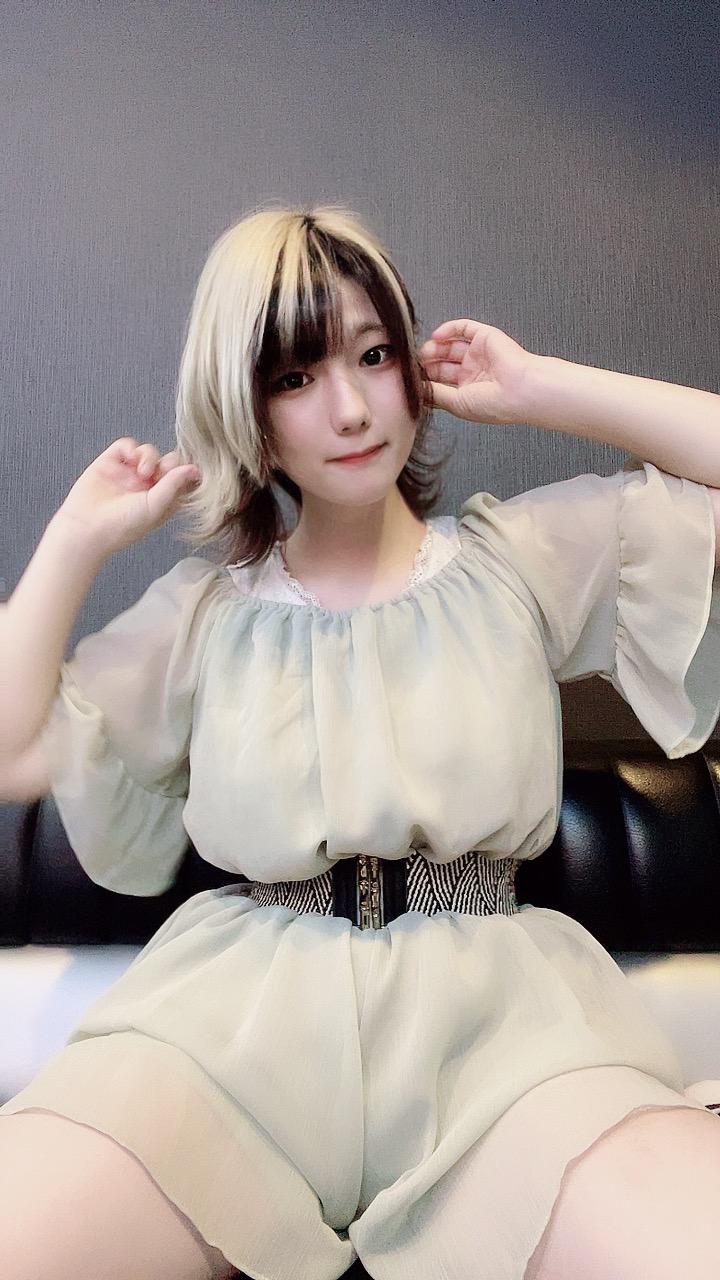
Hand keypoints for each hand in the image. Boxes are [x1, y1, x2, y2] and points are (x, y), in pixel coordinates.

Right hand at [55, 437, 201, 555]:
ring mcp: (129, 473)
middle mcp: (147, 485)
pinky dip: (132, 448)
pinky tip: (131, 461)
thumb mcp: (156, 506)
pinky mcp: (111, 463)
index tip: (189, 470)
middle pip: (167, 461)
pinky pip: (127, 445)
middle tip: (163, 472)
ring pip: (149, 452)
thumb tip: (194, 468)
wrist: (87, 528)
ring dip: (150, 457)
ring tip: (142, 473)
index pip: (182, 478)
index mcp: (163, 499)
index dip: (186, 471)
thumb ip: (174, 485)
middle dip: (169, 462)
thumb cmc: (123, 526)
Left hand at [418, 319, 538, 424]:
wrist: (521, 391)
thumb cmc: (496, 404)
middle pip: (442, 363)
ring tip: (422, 351)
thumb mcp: (457, 404)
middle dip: (427, 363)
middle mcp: (473, 372)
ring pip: (450, 346)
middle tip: (413, 363)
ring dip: (434, 347)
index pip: (440, 382)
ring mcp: (479, 354)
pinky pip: (463, 328)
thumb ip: (435, 394)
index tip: (410, 378)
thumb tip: (416, 389)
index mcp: (468, 391)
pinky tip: (437, 336)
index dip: (425, 379)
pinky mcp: (485, 337)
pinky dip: (448, 329)